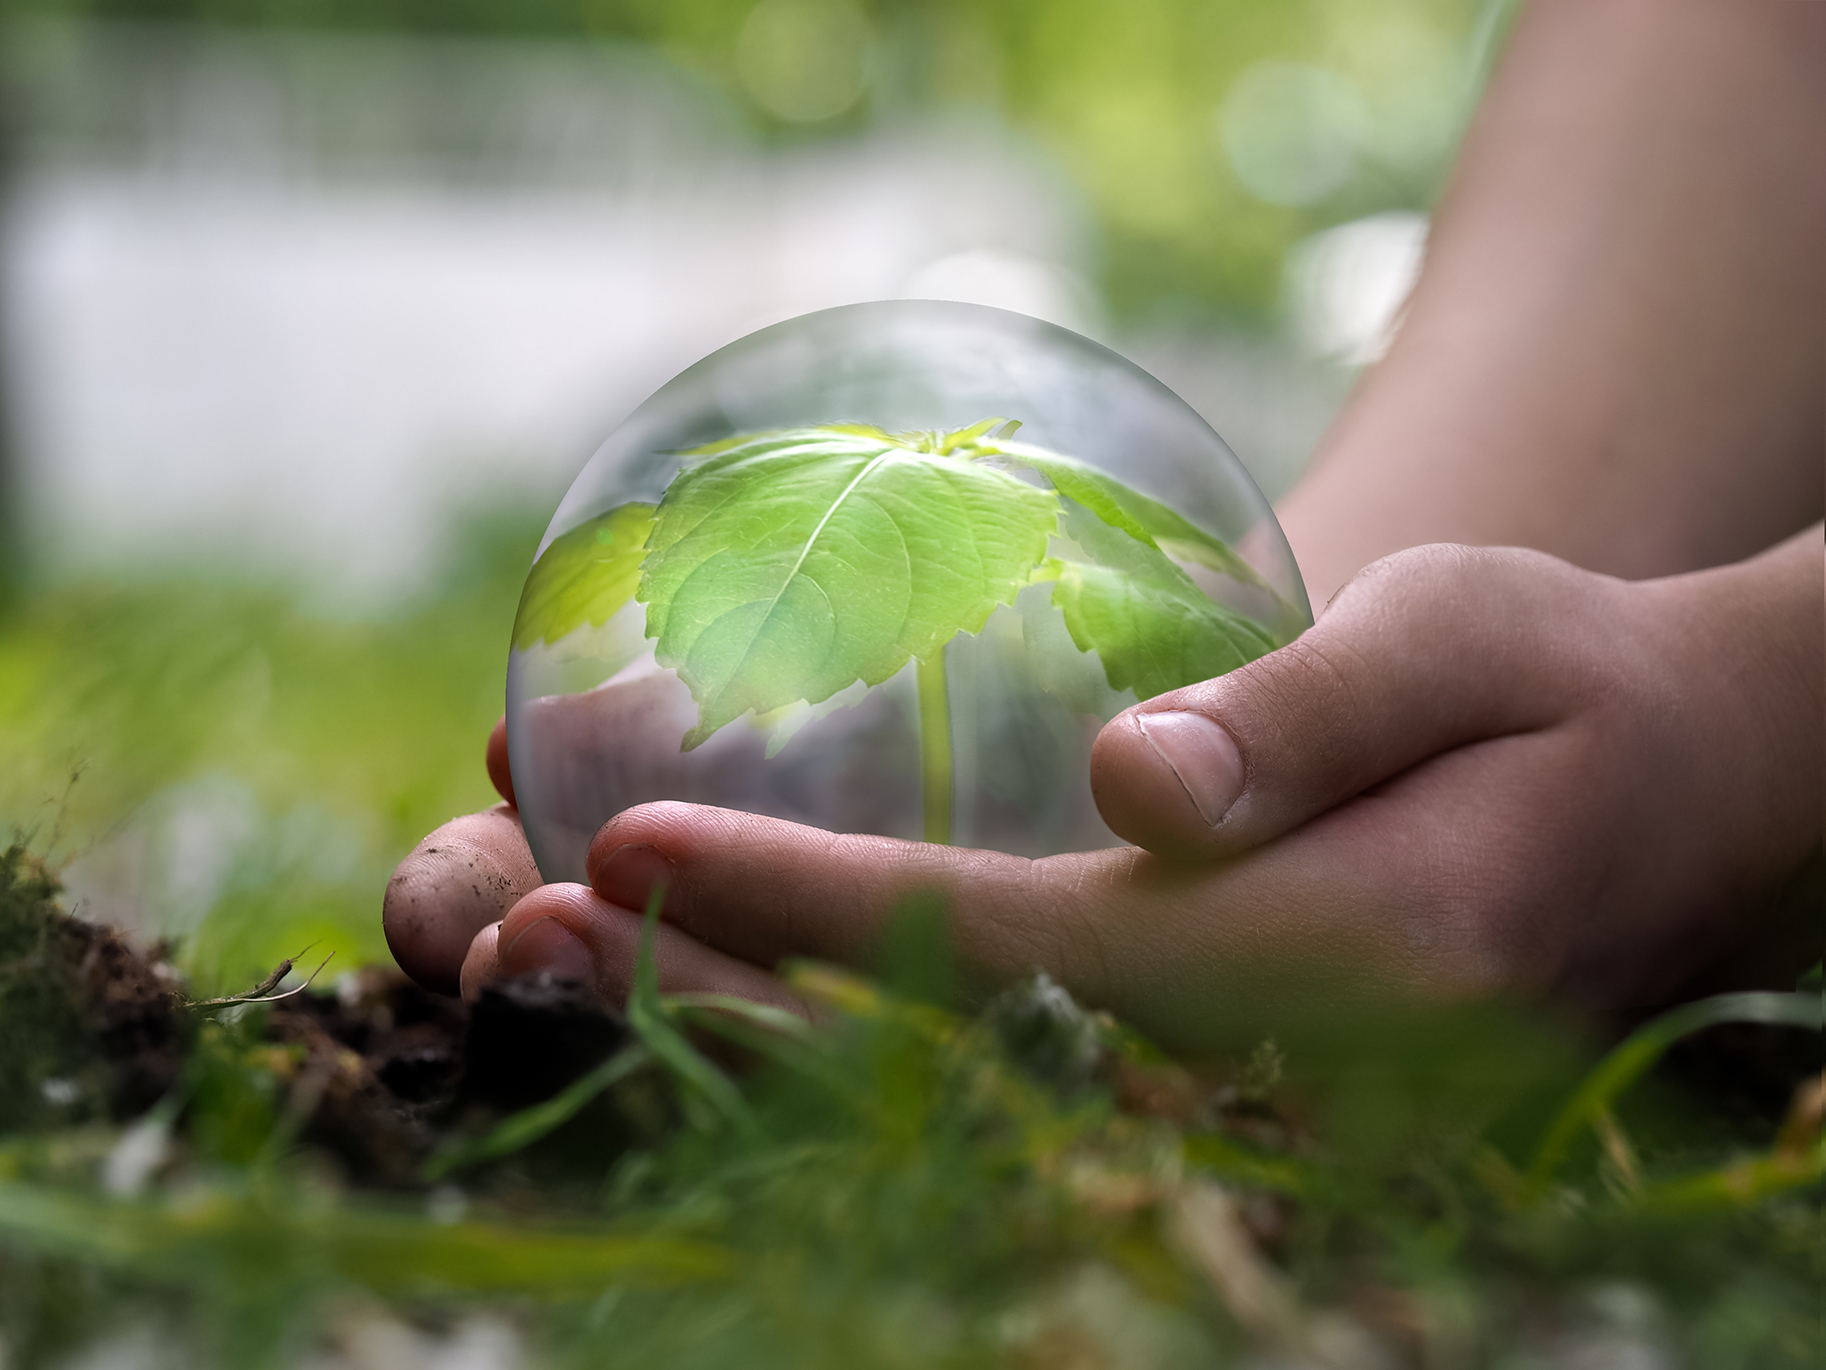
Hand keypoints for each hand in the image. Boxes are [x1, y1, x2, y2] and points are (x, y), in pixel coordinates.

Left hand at [384, 530, 1820, 1045]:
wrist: (1680, 805)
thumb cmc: (1574, 690)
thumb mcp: (1472, 642)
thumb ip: (1311, 720)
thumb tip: (1128, 793)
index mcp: (1332, 959)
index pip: (1011, 943)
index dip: (810, 905)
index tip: (635, 842)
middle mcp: (1269, 1064)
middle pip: (948, 1052)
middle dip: (725, 995)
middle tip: (526, 923)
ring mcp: (1245, 1092)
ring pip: (959, 1082)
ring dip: (755, 1018)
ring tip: (571, 939)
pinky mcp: (1230, 1069)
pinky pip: (1013, 1058)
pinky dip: (853, 1007)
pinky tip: (727, 949)